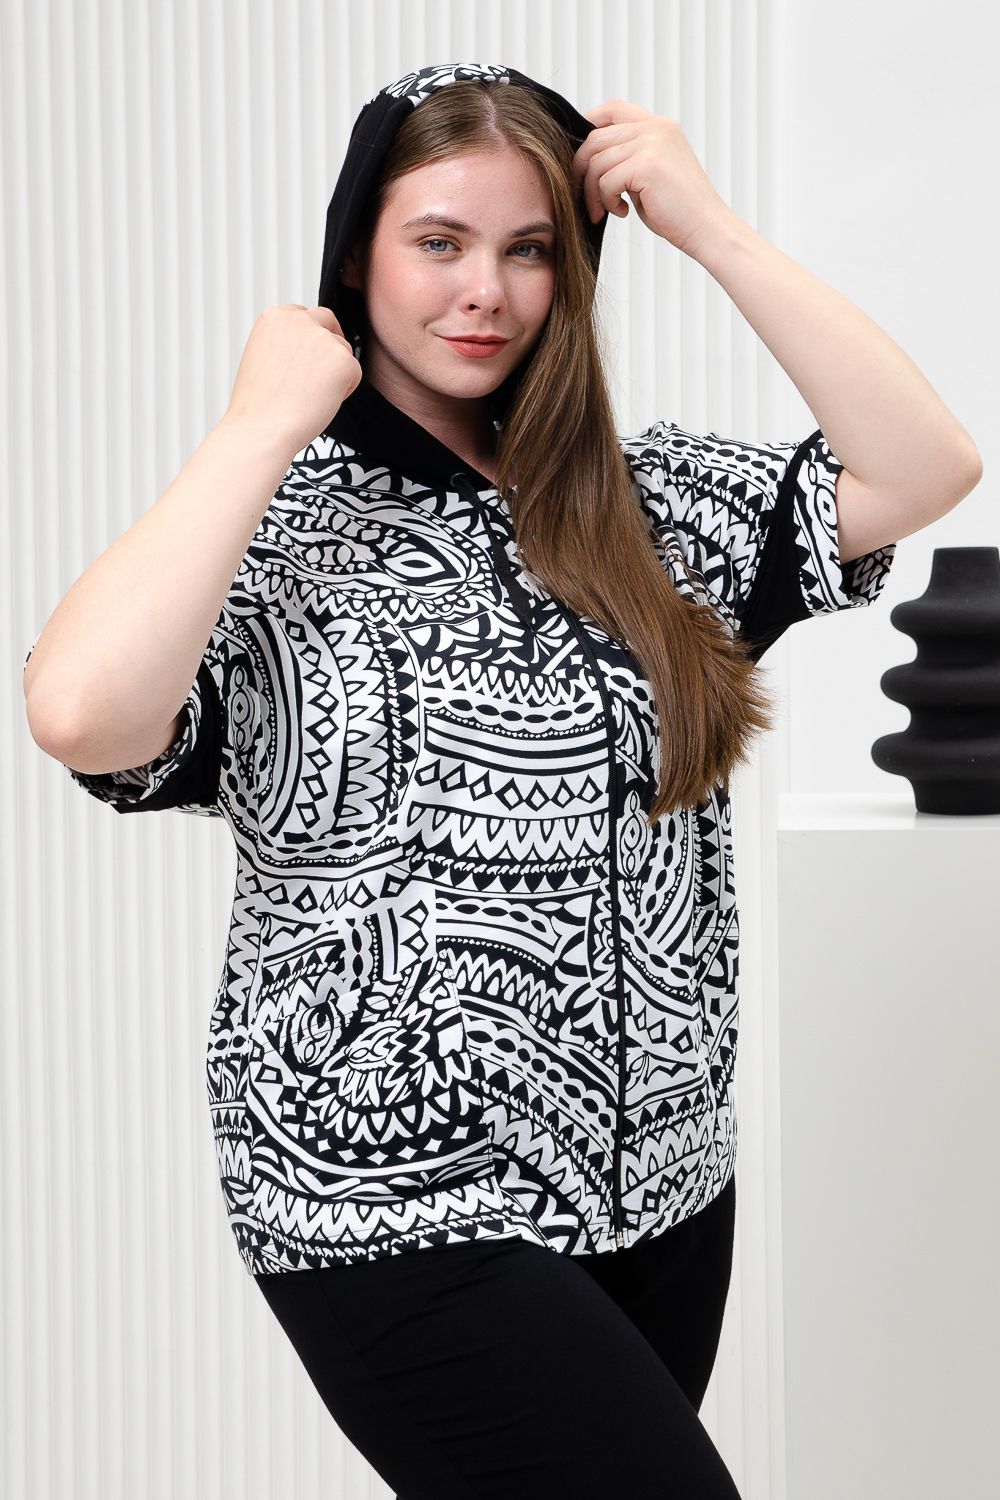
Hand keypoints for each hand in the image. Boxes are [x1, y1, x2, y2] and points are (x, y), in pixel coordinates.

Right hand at [225, 305, 362, 455]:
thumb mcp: (262, 358)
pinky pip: (354, 373)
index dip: (311, 333)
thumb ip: (285, 344)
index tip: (311, 351)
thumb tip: (308, 350)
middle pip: (328, 321)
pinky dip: (345, 391)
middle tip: (330, 369)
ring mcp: (322, 337)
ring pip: (342, 351)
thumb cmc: (259, 405)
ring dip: (334, 373)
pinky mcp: (343, 359)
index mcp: (274, 317)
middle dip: (332, 341)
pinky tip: (320, 403)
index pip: (304, 314)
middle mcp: (298, 320)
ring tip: (309, 398)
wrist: (262, 428)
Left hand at [572, 99, 739, 258]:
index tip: (580, 157)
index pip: (612, 109)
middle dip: (583, 171)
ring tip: (608, 210)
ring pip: (597, 162)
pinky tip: (624, 212)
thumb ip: (627, 159)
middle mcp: (656, 128)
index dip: (588, 125)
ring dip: (594, 192)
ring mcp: (652, 143)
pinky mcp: (647, 165)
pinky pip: (606, 180)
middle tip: (589, 200)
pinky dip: (607, 201)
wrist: (707, 228)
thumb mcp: (650, 175)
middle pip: (596, 138)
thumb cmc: (679, 210)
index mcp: (659, 126)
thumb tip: (589, 160)